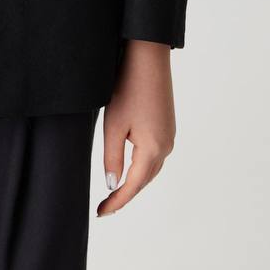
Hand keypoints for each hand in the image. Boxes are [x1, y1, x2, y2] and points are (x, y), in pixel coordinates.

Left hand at [96, 39, 175, 216]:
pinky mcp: (167, 125)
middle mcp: (166, 146)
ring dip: (135, 181)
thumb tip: (113, 185)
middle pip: (145, 180)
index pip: (133, 186)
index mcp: (153, 149)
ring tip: (115, 191)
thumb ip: (113, 158)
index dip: (116, 202)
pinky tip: (130, 166)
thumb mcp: (113, 125)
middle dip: (126, 194)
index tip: (100, 213)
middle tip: (105, 206)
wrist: (148, 56)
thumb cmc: (127, 87)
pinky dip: (142, 166)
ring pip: (151, 169)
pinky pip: (155, 155)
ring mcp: (169, 135)